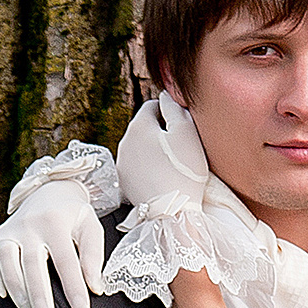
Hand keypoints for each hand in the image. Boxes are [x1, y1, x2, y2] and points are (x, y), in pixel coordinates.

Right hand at [0, 177, 106, 307]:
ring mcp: (10, 229)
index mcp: (56, 222)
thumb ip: (94, 257)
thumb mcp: (91, 229)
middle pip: (32, 263)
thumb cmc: (73, 217)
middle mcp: (30, 225)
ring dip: (15, 286)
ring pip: (6, 259)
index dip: (75, 290)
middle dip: (39, 294)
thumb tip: (95, 288)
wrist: (49, 191)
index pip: (67, 261)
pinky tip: (3, 293)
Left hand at [117, 93, 211, 208]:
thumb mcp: (187, 132)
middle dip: (160, 132)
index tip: (182, 126)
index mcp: (138, 125)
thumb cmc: (183, 170)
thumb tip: (166, 96)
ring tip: (170, 165)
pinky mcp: (122, 182)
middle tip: (180, 147)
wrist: (172, 211)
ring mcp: (121, 164)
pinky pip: (135, 166)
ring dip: (152, 150)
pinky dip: (146, 167)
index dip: (169, 112)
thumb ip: (175, 108)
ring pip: (138, 147)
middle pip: (143, 127)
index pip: (152, 106)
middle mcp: (123, 142)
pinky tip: (161, 177)